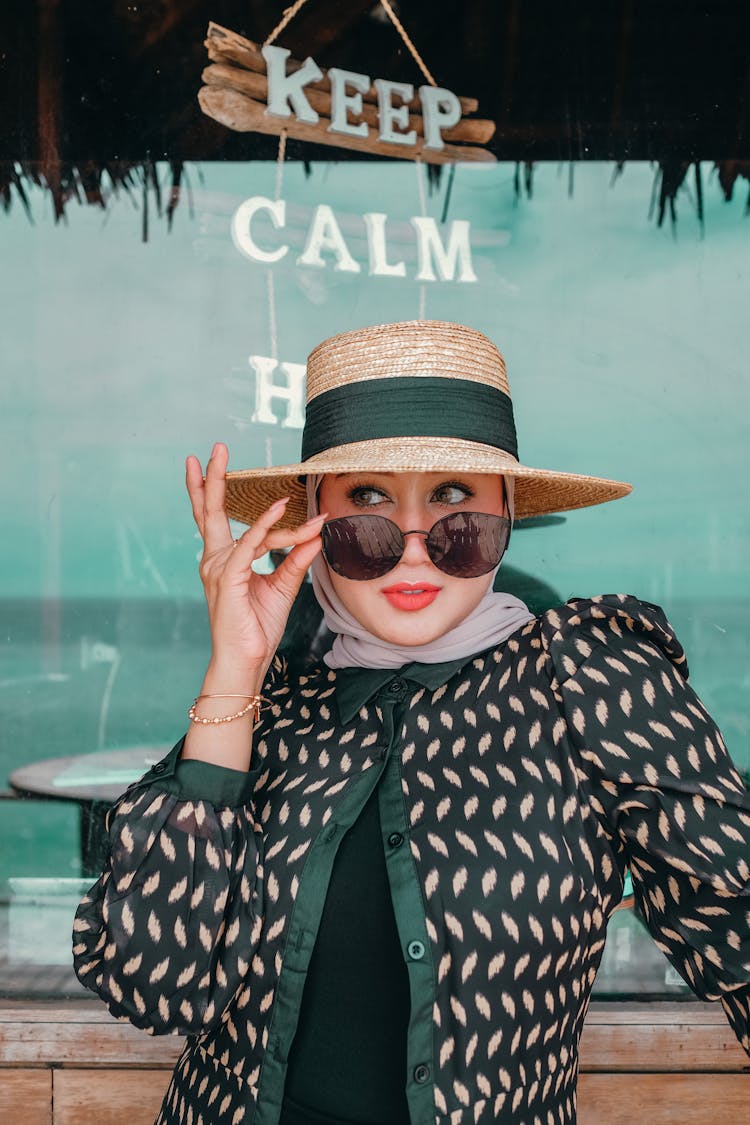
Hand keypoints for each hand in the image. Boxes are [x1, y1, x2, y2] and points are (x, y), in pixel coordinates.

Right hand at [186, 442, 325, 688]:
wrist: (246, 661)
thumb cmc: (257, 628)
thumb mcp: (282, 586)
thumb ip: (295, 558)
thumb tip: (316, 534)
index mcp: (223, 560)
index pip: (216, 518)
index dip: (228, 495)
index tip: (252, 480)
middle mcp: (214, 560)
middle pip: (208, 511)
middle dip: (210, 478)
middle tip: (215, 447)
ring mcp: (218, 569)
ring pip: (251, 531)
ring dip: (276, 517)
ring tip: (289, 498)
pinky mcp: (228, 578)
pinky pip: (250, 544)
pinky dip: (266, 526)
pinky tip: (281, 509)